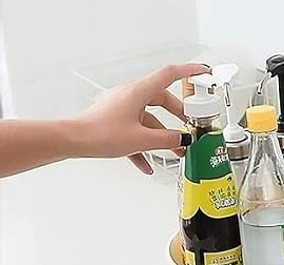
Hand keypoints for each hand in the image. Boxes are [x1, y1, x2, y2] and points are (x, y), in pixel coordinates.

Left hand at [70, 63, 209, 173]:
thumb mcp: (141, 139)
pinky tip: (148, 165)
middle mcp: (129, 97)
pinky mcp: (114, 122)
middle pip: (161, 100)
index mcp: (138, 93)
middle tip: (188, 124)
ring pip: (148, 120)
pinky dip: (144, 146)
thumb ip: (167, 140)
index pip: (169, 75)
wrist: (72, 141)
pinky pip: (135, 132)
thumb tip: (182, 140)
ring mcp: (121, 109)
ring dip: (162, 136)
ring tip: (174, 152)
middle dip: (177, 115)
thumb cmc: (99, 134)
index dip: (189, 72)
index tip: (202, 72)